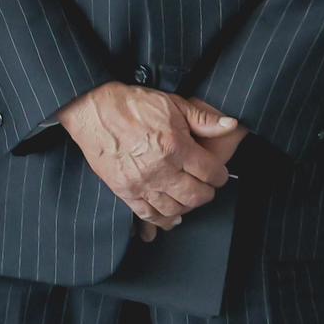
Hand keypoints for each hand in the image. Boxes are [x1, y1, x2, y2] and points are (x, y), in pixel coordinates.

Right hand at [58, 85, 239, 229]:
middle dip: (206, 192)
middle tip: (206, 185)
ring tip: (188, 197)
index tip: (218, 173)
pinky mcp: (125, 191)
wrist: (93, 111)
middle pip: (196, 196)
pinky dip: (163, 220)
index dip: (220, 175)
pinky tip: (171, 217)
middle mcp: (160, 169)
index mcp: (175, 146)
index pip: (210, 173)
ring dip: (187, 207)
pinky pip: (149, 215)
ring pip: (175, 209)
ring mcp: (142, 184)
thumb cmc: (132, 105)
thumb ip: (203, 118)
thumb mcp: (172, 103)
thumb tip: (230, 124)